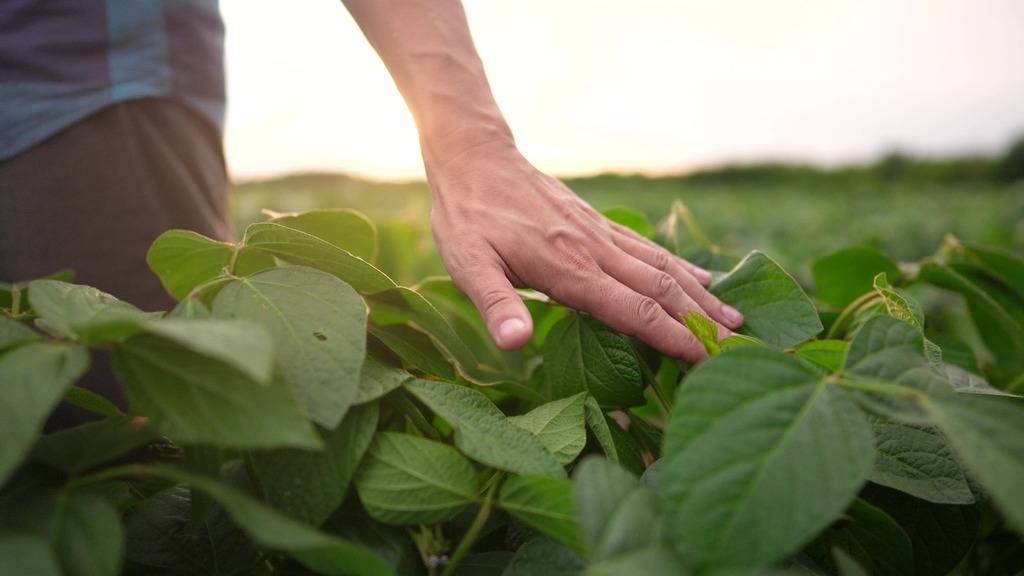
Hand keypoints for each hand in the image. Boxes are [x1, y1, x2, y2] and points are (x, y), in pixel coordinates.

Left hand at [427, 139, 743, 361]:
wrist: (476, 157)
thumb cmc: (467, 218)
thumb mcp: (469, 264)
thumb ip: (496, 304)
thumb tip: (514, 344)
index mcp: (569, 269)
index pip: (634, 310)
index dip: (673, 337)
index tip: (707, 359)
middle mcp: (595, 250)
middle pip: (661, 289)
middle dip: (701, 320)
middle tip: (739, 347)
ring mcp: (601, 234)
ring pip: (662, 266)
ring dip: (699, 294)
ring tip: (734, 317)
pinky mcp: (598, 223)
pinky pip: (648, 247)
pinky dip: (679, 266)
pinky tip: (698, 277)